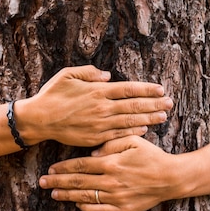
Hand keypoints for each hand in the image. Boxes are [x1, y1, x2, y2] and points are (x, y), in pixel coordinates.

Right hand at [16, 66, 172, 146]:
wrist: (39, 119)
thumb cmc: (52, 95)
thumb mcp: (68, 75)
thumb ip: (89, 72)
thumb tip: (108, 76)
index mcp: (98, 91)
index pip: (129, 89)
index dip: (147, 89)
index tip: (161, 89)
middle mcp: (102, 107)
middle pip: (135, 106)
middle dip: (154, 104)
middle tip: (170, 103)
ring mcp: (100, 124)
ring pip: (130, 121)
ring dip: (149, 118)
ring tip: (163, 116)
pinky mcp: (95, 137)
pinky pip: (119, 135)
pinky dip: (133, 132)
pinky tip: (145, 130)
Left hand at [39, 136, 178, 210]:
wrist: (170, 178)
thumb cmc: (151, 156)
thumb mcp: (132, 140)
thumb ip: (110, 143)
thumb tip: (92, 152)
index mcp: (111, 163)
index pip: (80, 166)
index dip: (63, 168)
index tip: (51, 169)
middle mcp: (110, 181)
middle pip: (78, 182)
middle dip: (57, 182)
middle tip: (42, 182)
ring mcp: (116, 197)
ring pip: (85, 197)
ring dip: (67, 196)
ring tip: (53, 194)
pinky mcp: (123, 210)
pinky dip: (86, 208)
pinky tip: (76, 204)